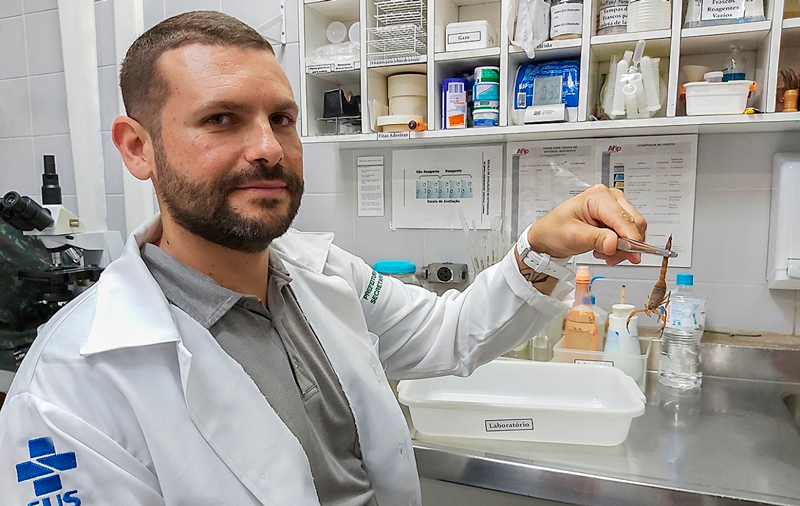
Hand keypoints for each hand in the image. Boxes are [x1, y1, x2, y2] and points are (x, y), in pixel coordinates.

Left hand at [527, 184, 646, 265]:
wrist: (548, 235)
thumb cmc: (555, 230)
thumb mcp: (573, 236)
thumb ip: (596, 239)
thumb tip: (614, 243)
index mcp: (598, 196)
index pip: (624, 218)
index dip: (631, 239)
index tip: (632, 255)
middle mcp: (610, 198)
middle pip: (634, 223)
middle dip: (626, 245)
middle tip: (611, 257)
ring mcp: (615, 207)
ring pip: (634, 230)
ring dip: (623, 247)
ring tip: (603, 253)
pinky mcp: (616, 218)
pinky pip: (629, 234)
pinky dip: (621, 246)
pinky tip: (605, 249)